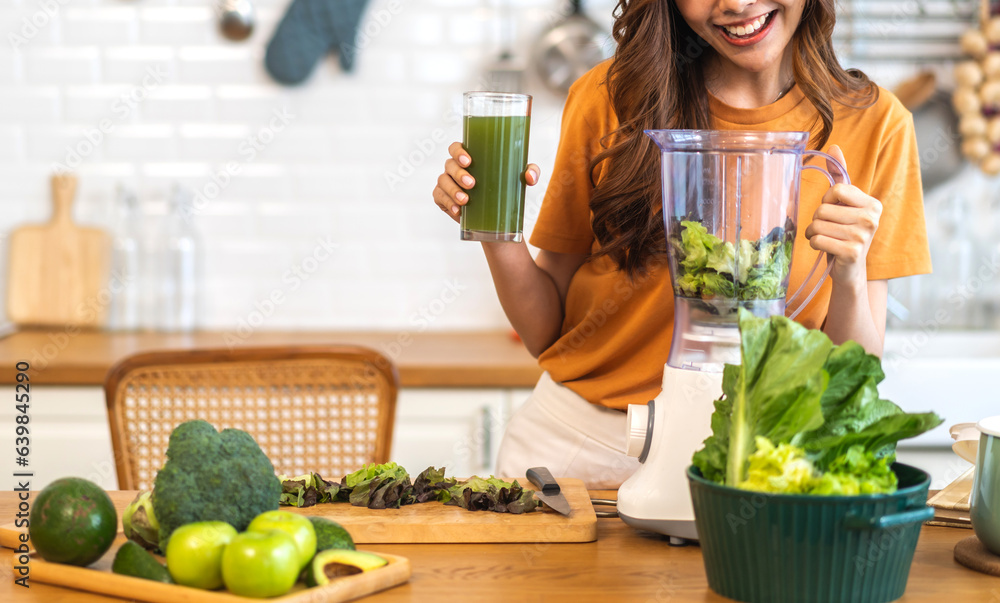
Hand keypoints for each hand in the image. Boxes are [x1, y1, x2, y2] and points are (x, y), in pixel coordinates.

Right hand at [432, 142, 540, 222]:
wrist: (496, 218)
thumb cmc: (505, 189)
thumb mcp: (520, 180)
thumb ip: (530, 173)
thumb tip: (530, 177)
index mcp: (468, 158)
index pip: (456, 148)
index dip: (458, 152)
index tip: (468, 161)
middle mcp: (454, 168)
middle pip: (449, 164)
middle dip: (459, 173)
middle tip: (472, 184)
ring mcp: (447, 183)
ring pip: (443, 181)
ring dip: (452, 190)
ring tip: (465, 200)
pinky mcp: (443, 199)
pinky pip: (440, 198)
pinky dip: (448, 204)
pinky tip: (458, 211)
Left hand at [804, 145, 881, 286]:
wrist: (850, 269)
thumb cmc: (844, 233)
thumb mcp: (844, 204)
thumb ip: (839, 176)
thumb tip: (833, 146)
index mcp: (872, 204)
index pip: (835, 190)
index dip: (826, 201)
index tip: (834, 212)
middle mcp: (872, 218)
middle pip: (823, 209)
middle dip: (817, 220)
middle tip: (827, 229)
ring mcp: (863, 237)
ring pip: (817, 225)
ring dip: (813, 233)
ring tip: (825, 239)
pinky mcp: (852, 253)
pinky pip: (817, 240)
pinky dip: (814, 244)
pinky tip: (825, 249)